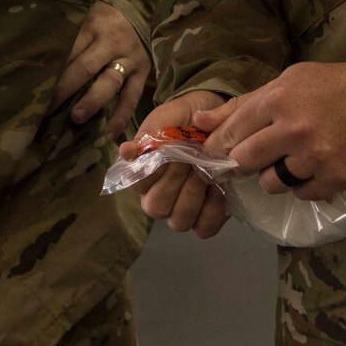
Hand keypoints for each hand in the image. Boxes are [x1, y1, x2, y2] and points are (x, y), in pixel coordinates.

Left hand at [54, 1, 150, 133]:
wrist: (137, 10)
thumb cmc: (101, 19)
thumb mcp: (83, 21)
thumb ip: (69, 43)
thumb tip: (41, 72)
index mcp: (92, 28)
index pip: (69, 51)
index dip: (52, 71)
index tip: (34, 91)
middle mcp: (111, 45)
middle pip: (87, 67)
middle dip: (67, 89)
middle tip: (48, 109)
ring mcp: (129, 61)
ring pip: (110, 83)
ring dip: (93, 102)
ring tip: (76, 119)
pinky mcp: (142, 74)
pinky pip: (132, 98)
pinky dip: (121, 117)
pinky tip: (109, 135)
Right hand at [120, 90, 228, 237]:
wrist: (216, 117)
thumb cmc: (184, 119)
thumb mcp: (166, 118)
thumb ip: (148, 134)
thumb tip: (125, 151)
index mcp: (142, 175)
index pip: (137, 185)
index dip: (153, 171)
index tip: (170, 151)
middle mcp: (158, 197)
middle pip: (155, 207)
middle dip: (174, 182)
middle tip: (190, 158)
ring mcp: (182, 210)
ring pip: (179, 221)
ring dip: (193, 196)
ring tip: (205, 172)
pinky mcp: (207, 216)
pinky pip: (205, 228)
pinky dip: (212, 210)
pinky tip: (220, 189)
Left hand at [196, 62, 345, 202]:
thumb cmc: (329, 88)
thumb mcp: (285, 82)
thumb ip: (241, 104)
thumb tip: (198, 122)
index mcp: (278, 100)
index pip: (231, 132)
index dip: (218, 145)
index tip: (216, 152)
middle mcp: (292, 130)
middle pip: (244, 161)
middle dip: (241, 163)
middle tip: (250, 159)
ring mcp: (313, 158)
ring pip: (270, 183)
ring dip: (273, 176)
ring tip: (290, 160)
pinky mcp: (332, 179)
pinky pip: (300, 194)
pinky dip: (302, 185)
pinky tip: (313, 167)